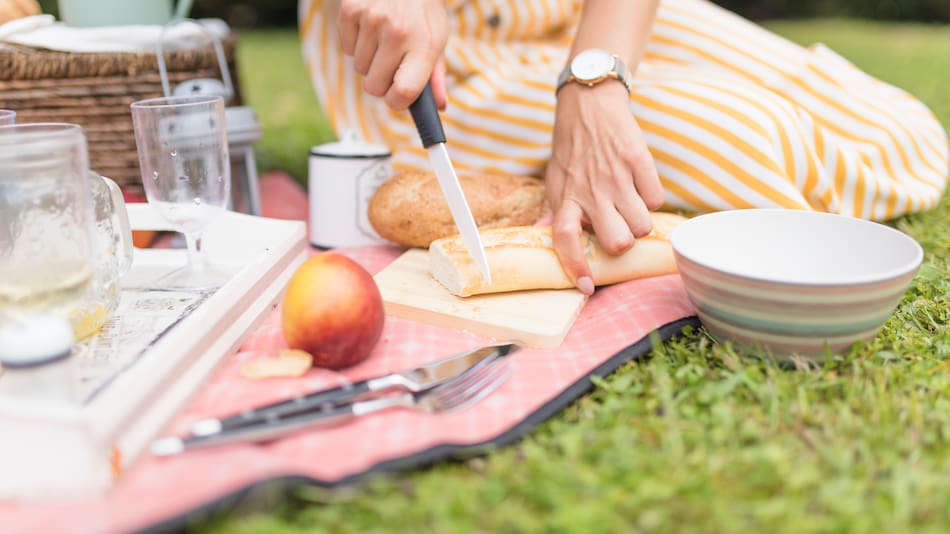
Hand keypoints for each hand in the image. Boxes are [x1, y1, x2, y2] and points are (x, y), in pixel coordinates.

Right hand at [337, 0, 448, 109]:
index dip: (396, 102)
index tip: (396, 97)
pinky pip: (347, 48)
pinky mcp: (351, 10)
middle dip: (380, 80)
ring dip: (369, 59)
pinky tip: (370, 26)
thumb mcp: (436, 37)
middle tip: (391, 62)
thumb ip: (435, 75)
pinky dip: (357, 43)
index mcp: (424, 45)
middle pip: (374, 86)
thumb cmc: (422, 9)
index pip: (404, 92)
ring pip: (359, 68)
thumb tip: (437, 106)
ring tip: (383, 37)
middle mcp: (398, 33)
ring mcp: (372, 20)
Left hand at [544, 82, 663, 294]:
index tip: (588, 286)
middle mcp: (591, 191)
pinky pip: (657, 200)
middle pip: (618, 242)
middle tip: (617, 227)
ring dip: (639, 222)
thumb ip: (553, 212)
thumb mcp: (554, 179)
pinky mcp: (639, 162)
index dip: (576, 266)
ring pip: (642, 226)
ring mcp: (617, 177)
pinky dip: (651, 199)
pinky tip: (639, 186)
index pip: (566, 240)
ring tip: (629, 205)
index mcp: (566, 198)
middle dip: (622, 243)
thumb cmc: (571, 148)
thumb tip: (540, 237)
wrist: (590, 104)